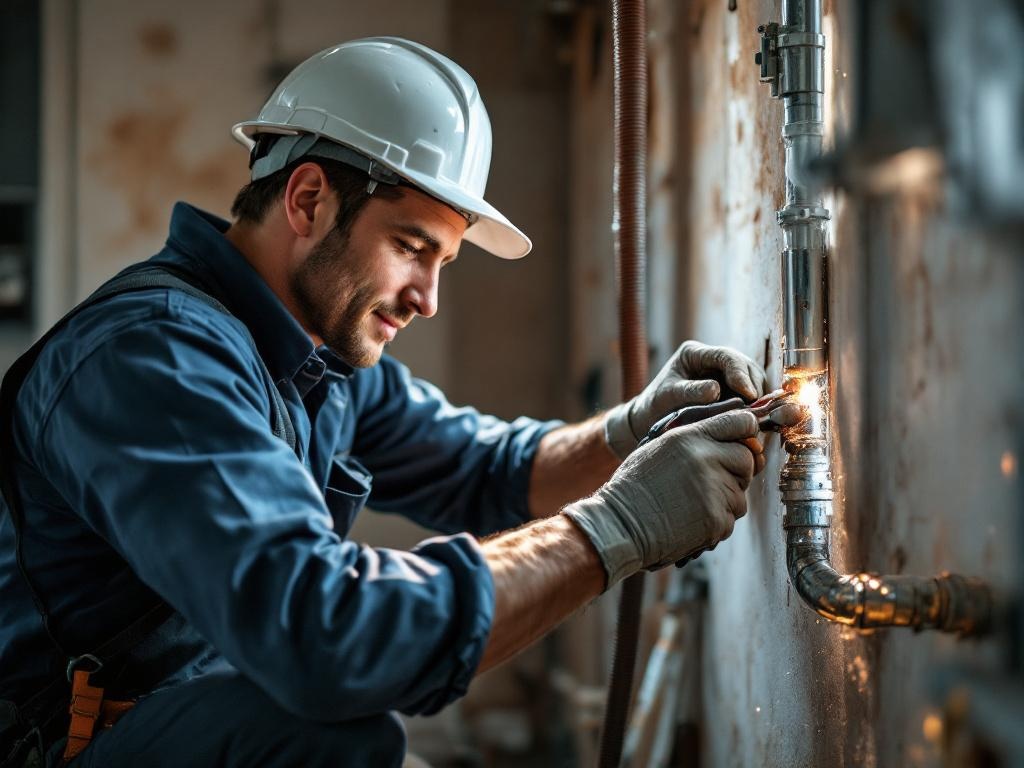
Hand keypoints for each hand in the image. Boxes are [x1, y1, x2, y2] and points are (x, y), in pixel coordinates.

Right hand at [564, 409, 758, 587]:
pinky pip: (729, 520)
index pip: (738, 422)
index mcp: (689, 437)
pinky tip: (688, 521)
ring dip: (723, 501)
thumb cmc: (636, 486)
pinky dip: (714, 523)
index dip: (746, 430)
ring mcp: (714, 490)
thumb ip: (695, 439)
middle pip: (746, 460)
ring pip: (740, 495)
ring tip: (691, 504)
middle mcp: (705, 459)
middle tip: (713, 481)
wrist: (620, 524)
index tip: (745, 439)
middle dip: (737, 471)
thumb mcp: (659, 447)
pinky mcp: (716, 520)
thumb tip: (734, 439)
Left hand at [604, 340, 766, 458]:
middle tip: (755, 411)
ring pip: (753, 382)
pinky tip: (752, 422)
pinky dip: (754, 408)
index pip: (726, 356)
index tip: (748, 394)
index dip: (740, 374)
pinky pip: (751, 397)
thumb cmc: (655, 406)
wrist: (651, 421)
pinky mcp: (732, 392)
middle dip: (753, 388)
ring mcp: (725, 376)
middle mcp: (714, 361)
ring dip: (757, 400)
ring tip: (754, 419)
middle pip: (746, 368)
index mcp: (695, 354)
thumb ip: (690, 392)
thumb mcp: (667, 396)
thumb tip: (715, 390)